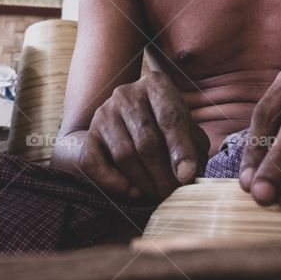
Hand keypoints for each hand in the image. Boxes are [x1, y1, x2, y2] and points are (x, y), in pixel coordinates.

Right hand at [59, 70, 209, 201]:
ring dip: (143, 182)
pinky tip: (133, 191)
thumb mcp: (185, 127)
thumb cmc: (164, 124)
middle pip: (146, 141)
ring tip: (158, 194)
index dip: (180, 150)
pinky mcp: (89, 133)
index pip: (170, 118)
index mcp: (156, 85)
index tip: (187, 176)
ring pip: (124, 155)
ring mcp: (104, 112)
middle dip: (162, 174)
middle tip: (172, 194)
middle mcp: (126, 94)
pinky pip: (95, 163)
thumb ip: (192, 147)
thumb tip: (187, 173)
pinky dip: (114, 183)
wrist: (127, 116)